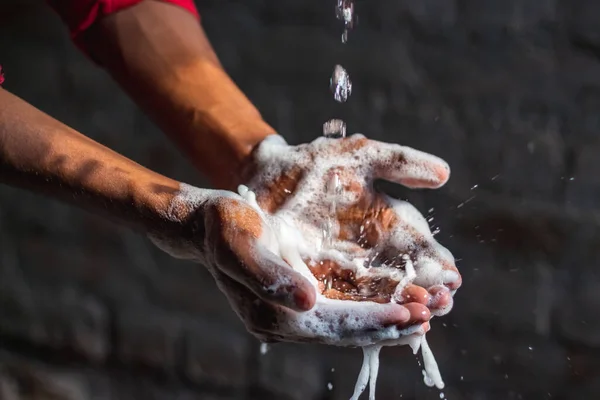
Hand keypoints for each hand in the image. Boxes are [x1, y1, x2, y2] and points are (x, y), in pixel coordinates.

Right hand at [148, 186, 423, 344]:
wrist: (206, 224)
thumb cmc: (224, 225)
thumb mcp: (239, 242)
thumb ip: (268, 275)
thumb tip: (308, 301)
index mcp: (272, 313)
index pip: (333, 323)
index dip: (372, 320)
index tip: (409, 315)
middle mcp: (281, 324)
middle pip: (343, 334)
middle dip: (386, 329)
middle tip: (427, 322)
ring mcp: (285, 321)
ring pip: (342, 331)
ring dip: (381, 327)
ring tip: (418, 322)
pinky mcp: (291, 311)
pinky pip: (335, 321)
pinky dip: (364, 318)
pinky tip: (386, 314)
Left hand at [239, 134, 460, 326]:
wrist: (260, 176)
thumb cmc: (308, 164)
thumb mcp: (355, 156)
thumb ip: (398, 161)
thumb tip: (444, 174)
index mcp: (382, 220)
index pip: (415, 246)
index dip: (433, 261)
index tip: (451, 276)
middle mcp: (367, 250)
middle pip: (401, 276)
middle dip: (423, 291)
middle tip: (441, 304)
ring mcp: (342, 270)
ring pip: (376, 294)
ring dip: (398, 307)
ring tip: (422, 318)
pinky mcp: (316, 284)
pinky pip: (341, 303)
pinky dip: (362, 313)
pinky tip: (382, 324)